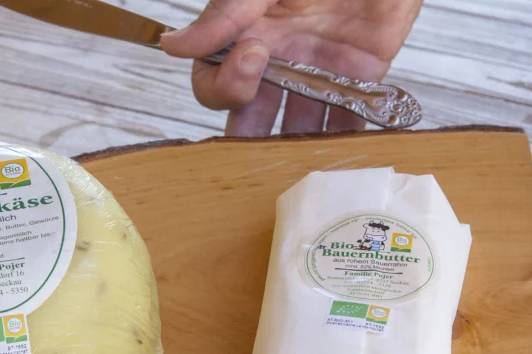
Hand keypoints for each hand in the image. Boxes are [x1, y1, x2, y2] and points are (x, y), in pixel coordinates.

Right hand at [160, 0, 421, 135]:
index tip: (253, 53)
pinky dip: (346, 140)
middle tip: (262, 150)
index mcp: (247, 36)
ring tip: (302, 160)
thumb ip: (225, 15)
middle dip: (253, 138)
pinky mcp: (359, 76)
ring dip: (298, 147)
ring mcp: (316, 70)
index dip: (226, 84)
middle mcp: (277, 59)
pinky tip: (343, 154)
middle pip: (252, 114)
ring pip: (298, 125)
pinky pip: (348, 117)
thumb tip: (172, 45)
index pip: (215, 83)